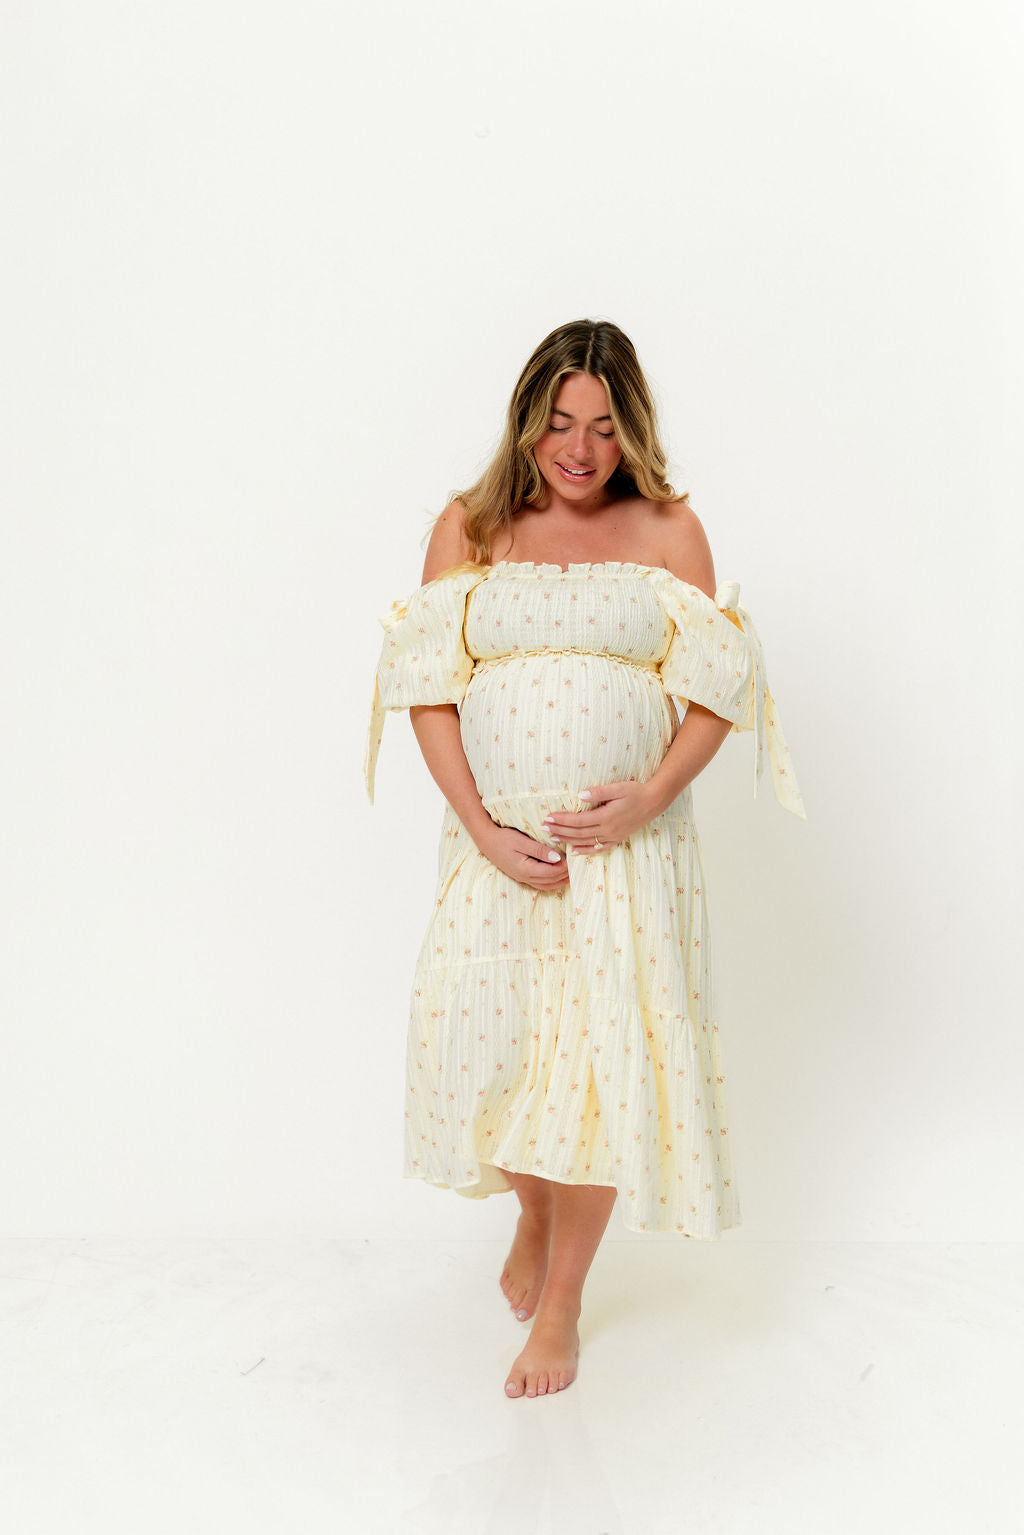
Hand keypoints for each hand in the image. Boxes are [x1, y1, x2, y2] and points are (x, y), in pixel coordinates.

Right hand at [476, 823, 570, 889]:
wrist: (486, 841)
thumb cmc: (503, 838)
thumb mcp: (521, 841)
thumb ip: (539, 850)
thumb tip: (557, 858)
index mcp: (525, 869)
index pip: (550, 873)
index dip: (563, 868)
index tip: (573, 860)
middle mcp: (524, 877)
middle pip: (550, 881)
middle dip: (564, 876)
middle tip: (577, 867)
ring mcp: (522, 878)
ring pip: (545, 885)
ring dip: (559, 881)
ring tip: (571, 874)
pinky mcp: (521, 876)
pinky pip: (540, 883)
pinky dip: (551, 881)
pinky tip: (557, 875)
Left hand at [542, 780, 660, 855]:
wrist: (654, 802)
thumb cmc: (635, 791)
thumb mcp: (617, 788)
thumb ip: (598, 792)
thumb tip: (579, 796)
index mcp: (606, 816)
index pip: (578, 820)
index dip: (562, 820)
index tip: (548, 817)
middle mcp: (608, 829)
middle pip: (578, 833)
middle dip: (559, 830)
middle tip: (543, 828)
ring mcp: (612, 836)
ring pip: (585, 842)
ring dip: (567, 840)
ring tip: (552, 838)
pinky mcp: (617, 839)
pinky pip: (598, 848)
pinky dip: (585, 851)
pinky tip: (574, 851)